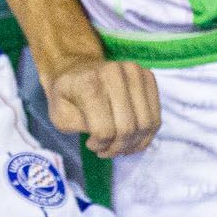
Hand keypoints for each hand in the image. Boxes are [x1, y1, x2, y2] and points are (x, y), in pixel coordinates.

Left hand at [45, 58, 160, 158]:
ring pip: (146, 124)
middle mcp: (115, 73)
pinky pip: (156, 117)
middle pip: (128, 128)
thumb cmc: (67, 94)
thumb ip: (79, 127)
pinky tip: (131, 139)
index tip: (90, 144)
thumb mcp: (60, 115)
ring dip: (133, 144)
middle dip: (117, 147)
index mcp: (90, 82)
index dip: (99, 145)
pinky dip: (146, 135)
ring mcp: (135, 71)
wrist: (78, 66)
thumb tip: (105, 135)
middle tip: (106, 150)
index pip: (104, 130)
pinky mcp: (148, 76)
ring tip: (119, 146)